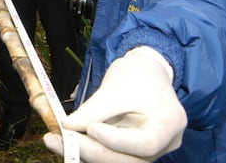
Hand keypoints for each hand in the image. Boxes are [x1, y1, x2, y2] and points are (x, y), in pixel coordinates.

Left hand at [45, 47, 186, 162]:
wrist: (147, 71)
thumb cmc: (138, 75)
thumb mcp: (116, 87)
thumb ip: (94, 109)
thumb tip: (68, 126)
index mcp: (169, 125)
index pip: (144, 144)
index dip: (116, 140)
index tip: (90, 128)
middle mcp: (164, 145)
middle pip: (128, 159)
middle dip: (90, 150)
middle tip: (59, 140)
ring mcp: (149, 151)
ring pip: (117, 160)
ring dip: (85, 153)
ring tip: (57, 141)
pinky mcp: (132, 150)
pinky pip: (111, 155)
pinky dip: (89, 149)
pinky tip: (68, 142)